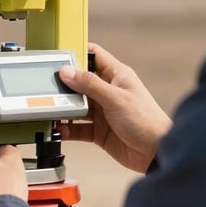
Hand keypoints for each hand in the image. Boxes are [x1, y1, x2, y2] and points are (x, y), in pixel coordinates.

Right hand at [57, 43, 171, 171]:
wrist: (156, 153)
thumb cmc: (146, 121)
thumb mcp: (116, 98)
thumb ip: (90, 84)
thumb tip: (67, 72)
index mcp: (117, 76)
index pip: (94, 55)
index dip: (77, 53)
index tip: (59, 56)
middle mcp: (108, 91)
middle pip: (80, 82)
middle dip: (65, 85)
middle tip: (49, 88)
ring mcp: (103, 112)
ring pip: (77, 106)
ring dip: (64, 109)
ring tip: (51, 110)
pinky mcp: (99, 131)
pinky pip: (78, 127)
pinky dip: (68, 129)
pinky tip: (60, 129)